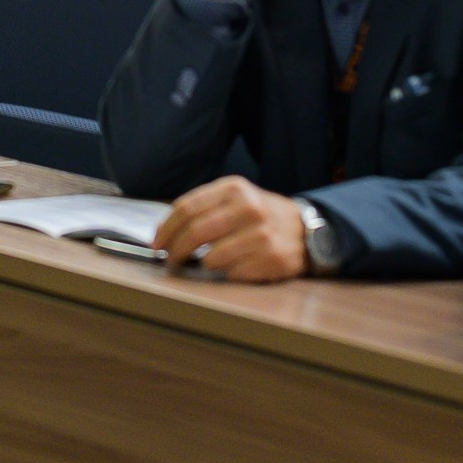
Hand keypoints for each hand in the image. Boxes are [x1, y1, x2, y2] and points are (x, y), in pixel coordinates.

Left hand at [152, 177, 308, 281]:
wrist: (306, 230)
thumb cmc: (261, 216)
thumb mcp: (236, 198)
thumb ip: (205, 208)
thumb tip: (167, 232)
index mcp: (234, 189)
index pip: (187, 208)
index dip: (166, 228)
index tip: (157, 243)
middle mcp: (248, 208)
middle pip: (195, 232)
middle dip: (175, 250)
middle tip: (169, 260)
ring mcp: (261, 234)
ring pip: (211, 258)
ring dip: (202, 265)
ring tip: (206, 264)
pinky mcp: (271, 258)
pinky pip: (232, 273)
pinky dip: (225, 274)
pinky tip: (233, 267)